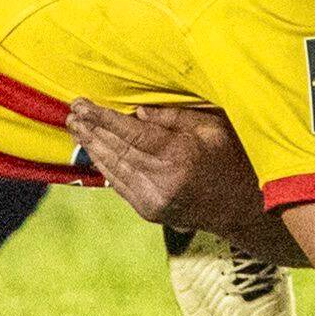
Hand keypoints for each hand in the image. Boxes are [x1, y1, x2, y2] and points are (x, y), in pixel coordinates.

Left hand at [60, 98, 268, 237]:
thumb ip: (174, 117)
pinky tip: (92, 150)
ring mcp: (154, 199)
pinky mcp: (149, 211)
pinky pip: (119, 184)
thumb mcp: (212, 128)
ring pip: (113, 168)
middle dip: (91, 129)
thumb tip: (138, 112)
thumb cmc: (232, 159)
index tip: (82, 104)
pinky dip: (104, 166)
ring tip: (74, 127)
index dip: (103, 118)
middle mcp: (162, 180)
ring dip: (91, 146)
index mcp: (179, 156)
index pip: (131, 133)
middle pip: (117, 150)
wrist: (243, 210)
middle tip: (71, 111)